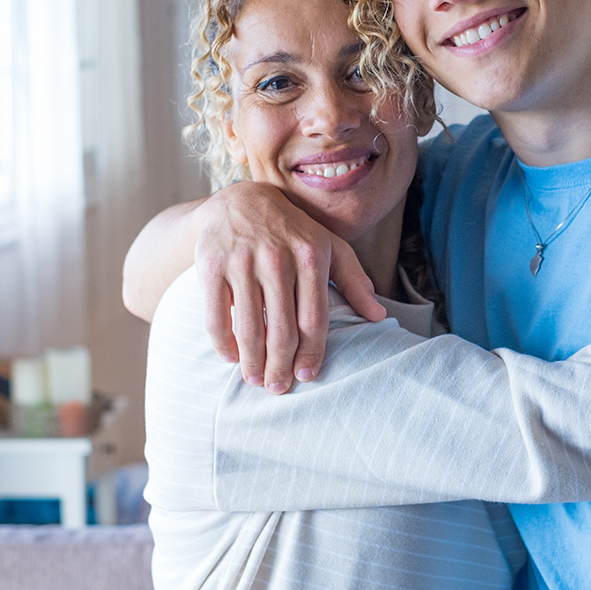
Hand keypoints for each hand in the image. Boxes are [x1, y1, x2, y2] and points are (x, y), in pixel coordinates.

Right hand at [194, 182, 385, 393]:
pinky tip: (231, 357)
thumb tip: (378, 316)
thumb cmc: (293, 231)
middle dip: (280, 366)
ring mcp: (242, 261)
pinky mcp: (212, 265)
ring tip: (255, 379)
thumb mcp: (329, 247)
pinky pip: (216, 315)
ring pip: (249, 327)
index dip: (311, 354)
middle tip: (277, 388)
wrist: (240, 201)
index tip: (306, 377)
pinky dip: (222, 343)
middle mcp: (277, 258)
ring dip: (252, 362)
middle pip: (282, 330)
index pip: (314, 319)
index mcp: (310, 256)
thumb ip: (355, 280)